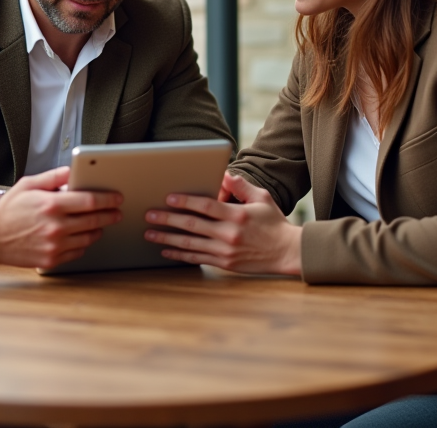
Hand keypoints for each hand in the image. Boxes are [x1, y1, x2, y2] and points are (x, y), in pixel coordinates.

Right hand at [0, 166, 122, 268]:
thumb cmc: (9, 210)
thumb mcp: (28, 185)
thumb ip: (53, 177)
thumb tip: (73, 171)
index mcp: (52, 205)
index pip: (90, 201)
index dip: (108, 199)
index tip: (117, 198)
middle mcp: (56, 226)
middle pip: (94, 220)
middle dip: (110, 215)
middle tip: (116, 212)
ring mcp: (54, 245)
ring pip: (88, 238)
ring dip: (97, 230)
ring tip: (99, 224)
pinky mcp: (51, 260)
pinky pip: (77, 252)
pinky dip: (83, 244)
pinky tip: (80, 237)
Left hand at [144, 172, 301, 274]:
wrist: (287, 252)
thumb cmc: (274, 223)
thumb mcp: (261, 199)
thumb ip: (241, 186)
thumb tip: (223, 174)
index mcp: (236, 215)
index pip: (206, 206)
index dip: (186, 201)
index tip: (169, 197)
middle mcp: (228, 234)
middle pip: (192, 225)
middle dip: (168, 220)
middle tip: (149, 215)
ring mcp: (225, 250)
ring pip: (190, 244)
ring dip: (167, 238)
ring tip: (150, 233)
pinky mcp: (225, 263)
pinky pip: (197, 258)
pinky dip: (180, 254)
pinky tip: (166, 250)